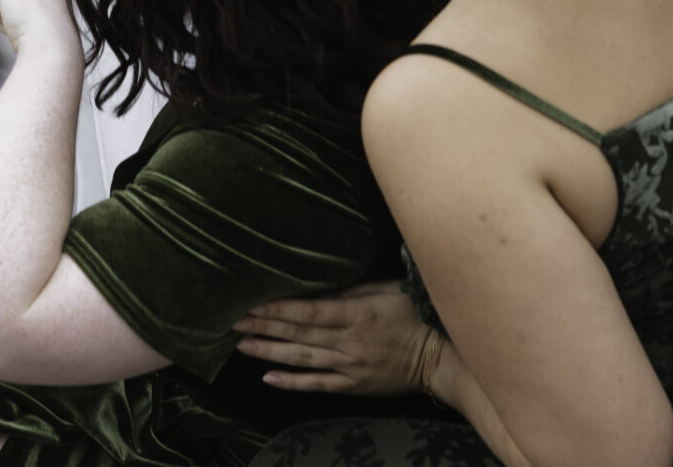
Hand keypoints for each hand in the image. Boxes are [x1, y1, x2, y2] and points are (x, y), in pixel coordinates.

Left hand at [235, 281, 434, 395]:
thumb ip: (351, 291)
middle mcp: (347, 343)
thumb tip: (320, 288)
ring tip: (243, 345)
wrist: (436, 357)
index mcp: (356, 314)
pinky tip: (269, 377)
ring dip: (270, 351)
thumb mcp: (385, 290)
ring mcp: (348, 367)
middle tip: (236, 320)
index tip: (254, 303)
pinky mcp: (351, 385)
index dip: (279, 308)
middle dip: (265, 326)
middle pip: (299, 333)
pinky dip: (291, 381)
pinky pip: (316, 384)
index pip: (309, 311)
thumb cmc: (413, 314)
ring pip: (301, 359)